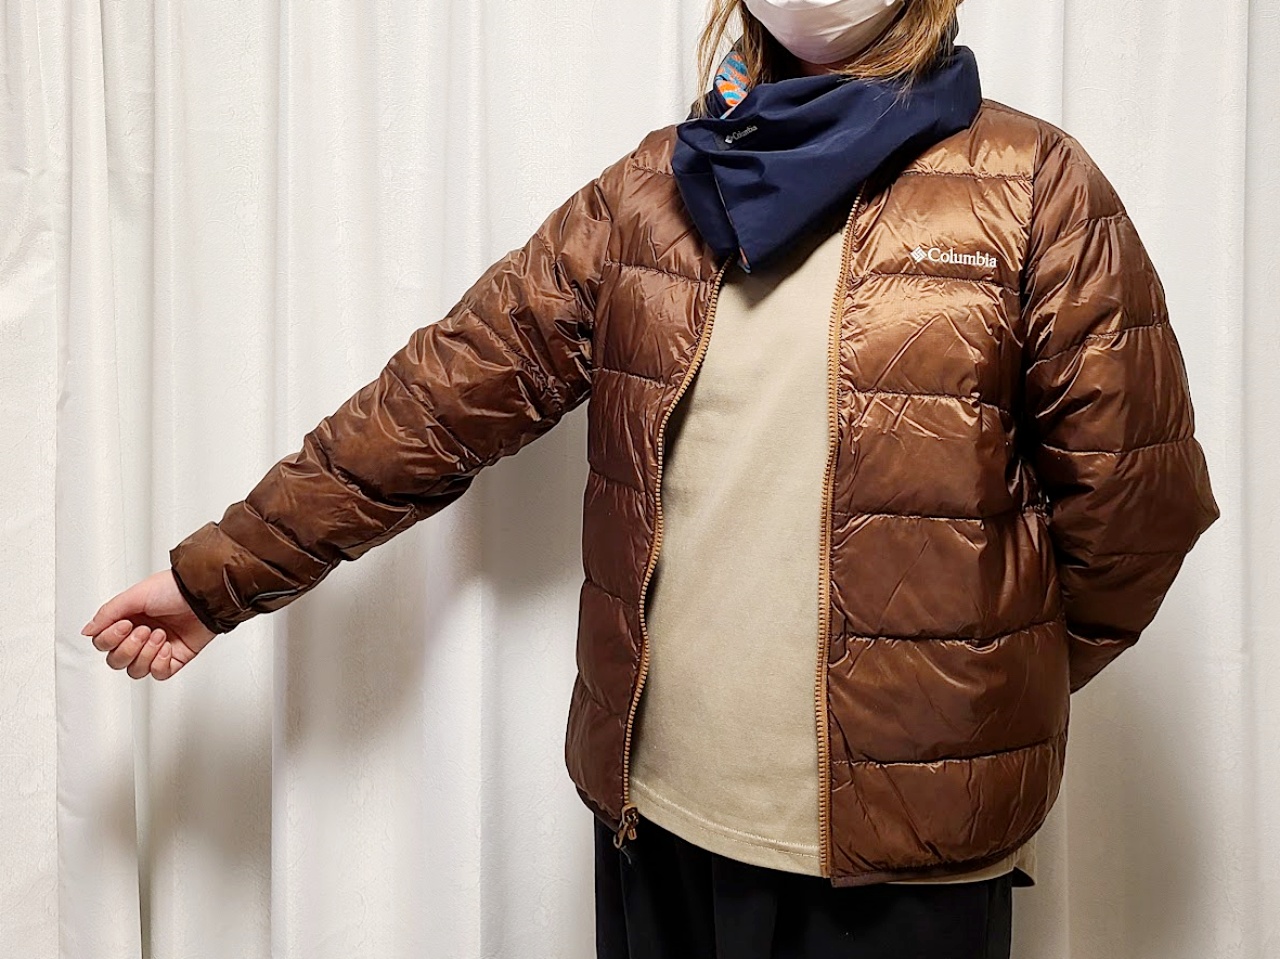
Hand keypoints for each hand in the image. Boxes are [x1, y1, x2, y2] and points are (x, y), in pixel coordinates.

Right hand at [81, 570, 216, 679]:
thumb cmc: (175, 589)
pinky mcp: (174, 659)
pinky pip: (158, 674)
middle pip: (116, 661)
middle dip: (128, 648)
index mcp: (126, 619)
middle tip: (144, 630)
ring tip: (160, 635)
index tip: (125, 624)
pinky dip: (159, 664)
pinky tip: (167, 648)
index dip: (110, 639)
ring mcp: (156, 649)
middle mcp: (139, 635)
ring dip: (145, 654)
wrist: (206, 595)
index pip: (103, 643)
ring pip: (135, 670)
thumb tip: (87, 631)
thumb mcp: (135, 596)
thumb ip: (108, 614)